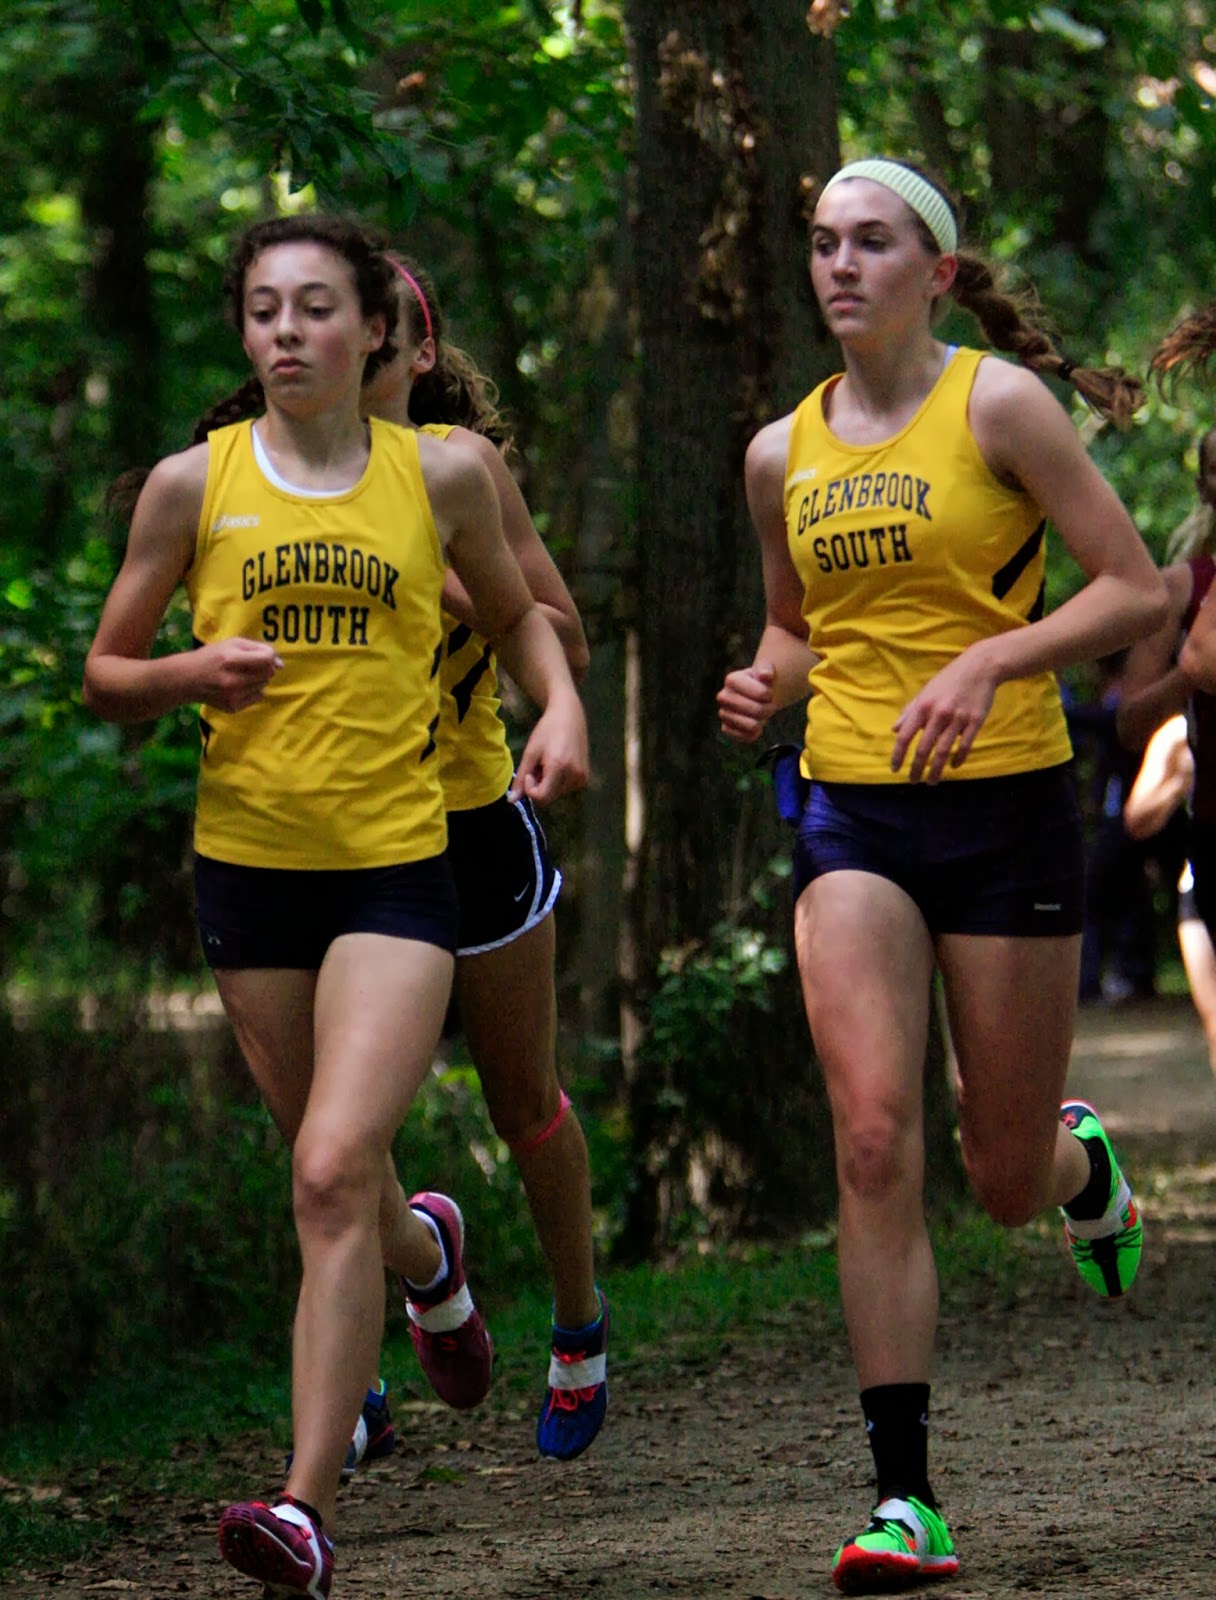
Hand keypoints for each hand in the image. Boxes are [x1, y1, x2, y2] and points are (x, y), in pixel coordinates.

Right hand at [194, 637, 282, 711]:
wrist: (188, 679)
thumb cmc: (212, 656)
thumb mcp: (231, 643)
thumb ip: (257, 649)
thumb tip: (280, 664)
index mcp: (231, 659)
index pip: (267, 659)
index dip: (270, 656)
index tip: (262, 655)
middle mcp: (233, 680)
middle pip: (268, 673)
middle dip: (264, 667)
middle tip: (249, 665)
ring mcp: (233, 696)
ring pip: (263, 685)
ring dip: (258, 679)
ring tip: (241, 675)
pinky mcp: (233, 707)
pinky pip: (258, 697)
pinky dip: (253, 690)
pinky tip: (239, 686)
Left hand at [510, 691, 589, 805]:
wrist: (569, 716)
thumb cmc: (546, 730)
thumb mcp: (530, 753)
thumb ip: (520, 778)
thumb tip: (511, 801)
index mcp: (559, 768)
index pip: (541, 797)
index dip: (530, 788)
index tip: (529, 772)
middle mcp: (574, 776)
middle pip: (549, 796)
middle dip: (539, 785)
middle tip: (538, 765)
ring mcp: (582, 777)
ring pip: (556, 793)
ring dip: (548, 783)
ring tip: (549, 762)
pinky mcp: (586, 777)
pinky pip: (565, 788)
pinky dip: (558, 781)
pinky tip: (558, 764)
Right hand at [717, 660, 776, 742]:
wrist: (753, 695)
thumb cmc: (760, 683)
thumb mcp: (766, 672)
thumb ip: (767, 670)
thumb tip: (766, 675)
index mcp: (732, 679)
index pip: (763, 694)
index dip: (770, 695)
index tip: (769, 692)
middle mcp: (723, 696)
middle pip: (759, 711)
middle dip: (768, 709)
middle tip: (768, 705)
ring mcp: (723, 713)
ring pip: (753, 726)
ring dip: (762, 721)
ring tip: (760, 713)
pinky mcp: (726, 728)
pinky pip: (746, 737)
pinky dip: (754, 732)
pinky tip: (753, 722)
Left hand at [892, 646, 998, 783]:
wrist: (980, 667)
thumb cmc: (949, 680)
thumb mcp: (926, 692)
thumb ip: (909, 712)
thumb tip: (894, 730)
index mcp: (923, 706)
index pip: (905, 737)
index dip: (898, 755)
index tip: (895, 769)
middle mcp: (938, 714)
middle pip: (923, 749)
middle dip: (916, 769)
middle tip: (913, 781)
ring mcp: (958, 718)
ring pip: (943, 752)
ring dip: (936, 770)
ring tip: (932, 781)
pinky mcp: (976, 721)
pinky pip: (965, 746)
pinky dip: (958, 759)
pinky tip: (953, 766)